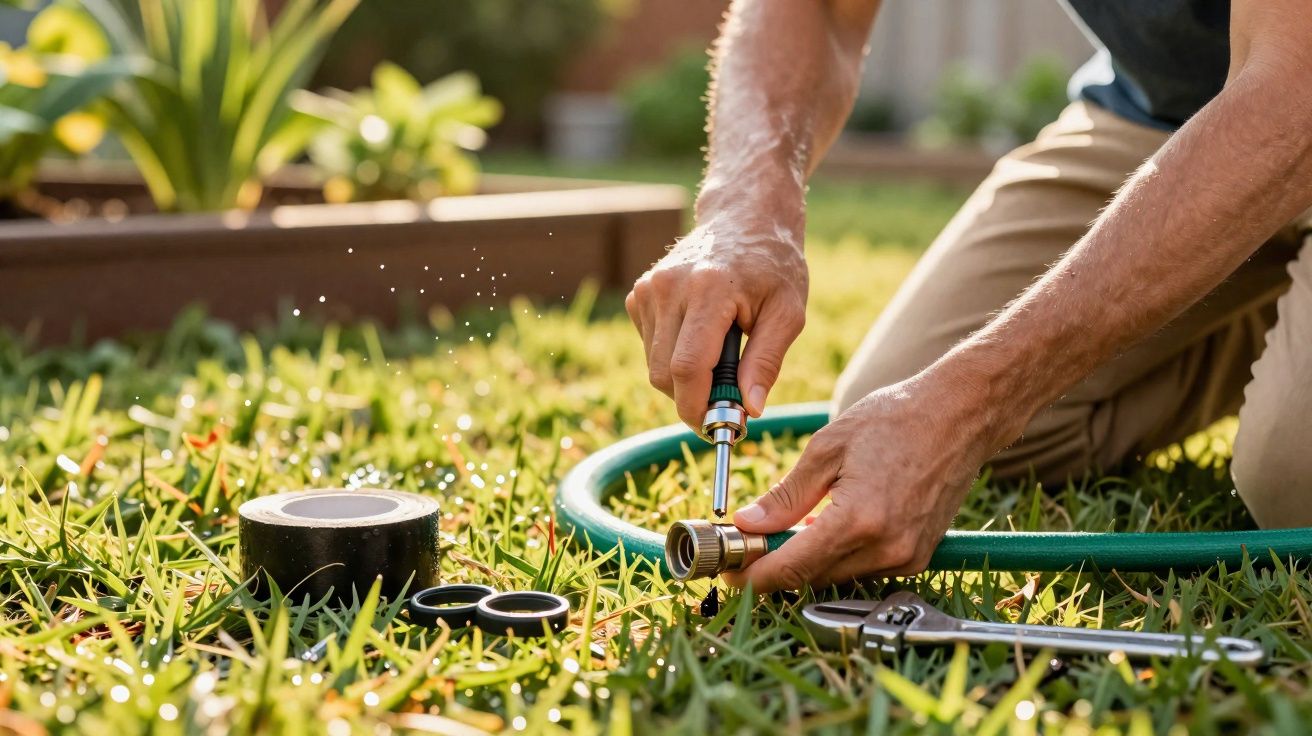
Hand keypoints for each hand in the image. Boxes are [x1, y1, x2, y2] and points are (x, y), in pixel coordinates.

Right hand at [626, 216, 806, 428]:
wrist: (744, 217)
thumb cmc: (773, 266)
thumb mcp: (788, 312)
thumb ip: (767, 362)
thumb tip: (750, 410)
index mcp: (708, 289)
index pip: (687, 367)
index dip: (697, 408)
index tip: (716, 429)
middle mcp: (669, 286)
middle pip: (664, 374)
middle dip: (692, 399)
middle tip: (726, 404)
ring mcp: (649, 288)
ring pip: (654, 365)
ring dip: (683, 378)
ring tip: (720, 358)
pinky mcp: (639, 293)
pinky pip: (650, 346)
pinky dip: (673, 355)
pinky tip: (700, 334)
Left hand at [722, 370, 1001, 593]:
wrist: (960, 416)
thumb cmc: (895, 419)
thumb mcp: (828, 448)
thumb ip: (786, 495)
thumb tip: (748, 524)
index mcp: (858, 521)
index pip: (791, 568)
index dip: (753, 576)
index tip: (728, 571)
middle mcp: (886, 549)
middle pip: (811, 578)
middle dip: (774, 566)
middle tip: (748, 544)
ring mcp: (906, 557)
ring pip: (836, 576)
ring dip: (807, 561)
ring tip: (787, 529)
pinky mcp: (918, 556)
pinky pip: (863, 568)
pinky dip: (838, 555)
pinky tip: (828, 526)